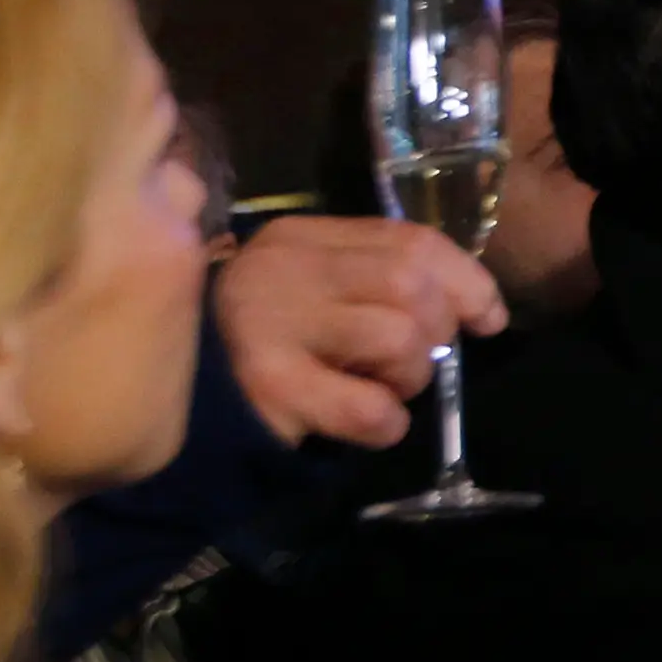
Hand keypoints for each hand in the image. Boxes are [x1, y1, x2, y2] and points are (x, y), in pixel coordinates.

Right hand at [212, 215, 503, 449]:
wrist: (175, 403)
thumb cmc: (266, 346)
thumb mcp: (319, 292)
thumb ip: (384, 280)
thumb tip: (480, 310)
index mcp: (301, 238)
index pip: (412, 240)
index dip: (466, 281)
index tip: (486, 319)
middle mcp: (281, 269)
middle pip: (411, 285)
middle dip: (434, 333)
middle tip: (409, 362)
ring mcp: (269, 325)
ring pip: (397, 339)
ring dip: (408, 379)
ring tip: (375, 387)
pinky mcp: (267, 388)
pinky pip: (369, 408)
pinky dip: (385, 423)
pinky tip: (360, 422)